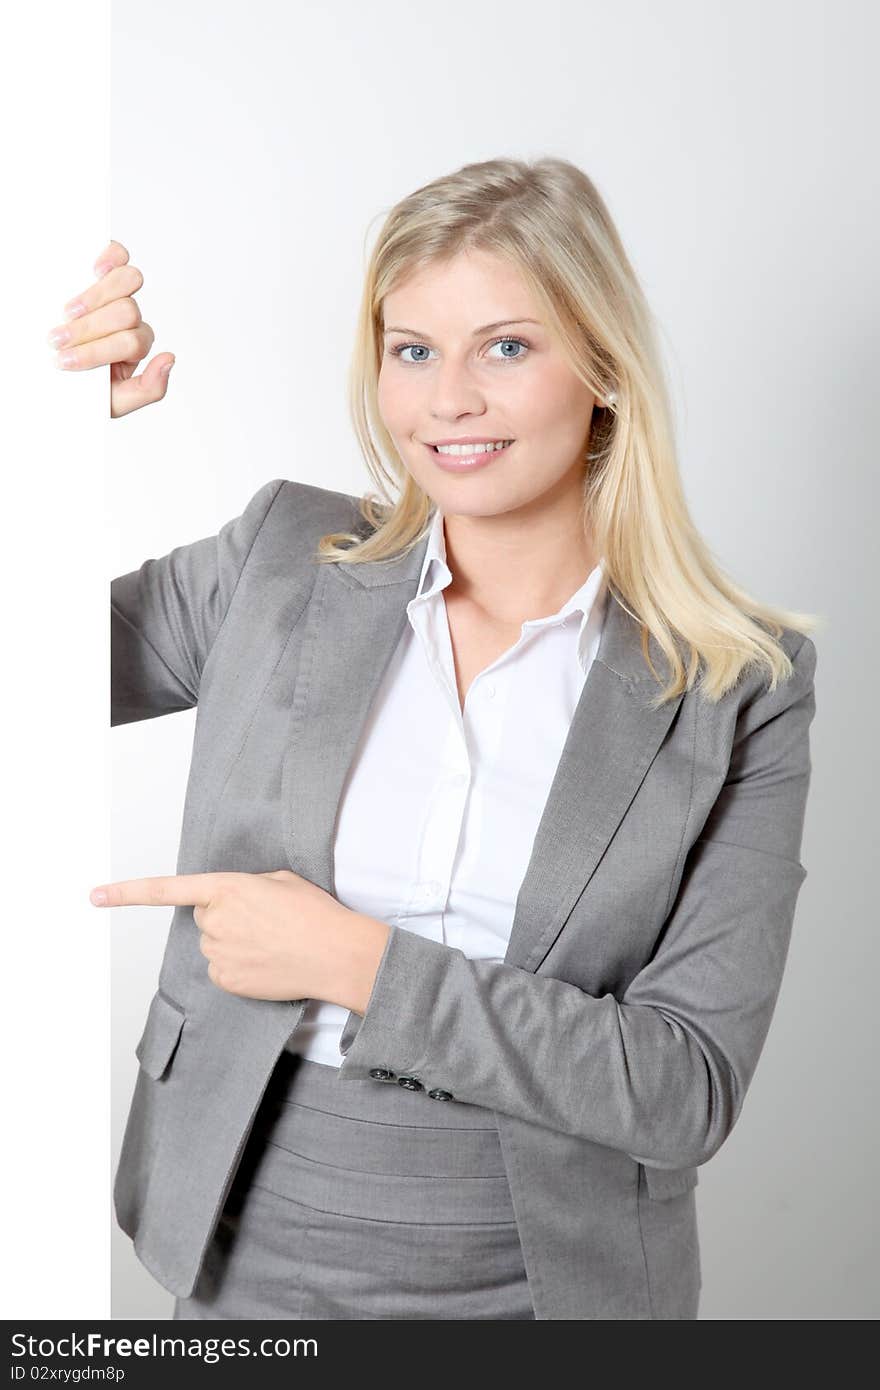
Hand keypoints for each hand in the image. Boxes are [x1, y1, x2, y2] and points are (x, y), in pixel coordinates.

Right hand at [48, 239, 174, 417]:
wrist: (54, 374)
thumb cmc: (84, 386)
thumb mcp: (115, 402)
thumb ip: (148, 389)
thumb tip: (169, 359)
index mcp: (134, 345)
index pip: (132, 342)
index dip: (98, 351)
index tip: (64, 361)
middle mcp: (130, 318)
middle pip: (127, 312)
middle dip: (89, 329)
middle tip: (58, 340)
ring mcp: (117, 293)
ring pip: (127, 282)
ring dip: (96, 297)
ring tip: (67, 312)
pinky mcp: (102, 271)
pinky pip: (119, 254)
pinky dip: (111, 257)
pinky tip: (95, 268)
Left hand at [88, 868, 389, 1009]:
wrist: (335, 953)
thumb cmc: (315, 913)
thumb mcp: (280, 880)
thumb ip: (245, 886)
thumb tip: (231, 904)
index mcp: (227, 888)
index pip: (167, 889)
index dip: (127, 893)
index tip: (95, 896)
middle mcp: (215, 921)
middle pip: (204, 917)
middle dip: (226, 916)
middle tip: (263, 919)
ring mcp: (218, 953)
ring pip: (213, 944)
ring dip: (234, 942)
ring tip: (272, 942)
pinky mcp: (226, 980)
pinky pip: (222, 970)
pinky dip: (240, 967)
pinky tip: (268, 962)